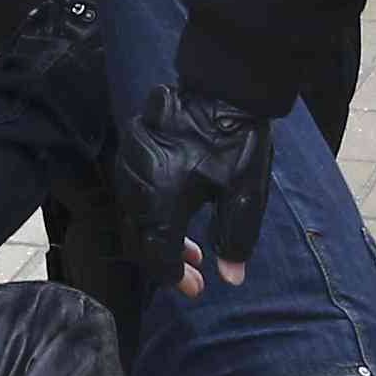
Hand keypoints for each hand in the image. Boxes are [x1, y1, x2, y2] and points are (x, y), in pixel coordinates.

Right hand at [116, 85, 272, 293]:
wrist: (223, 85)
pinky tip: (172, 214)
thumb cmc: (237, 139)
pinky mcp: (130, 147)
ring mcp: (130, 163)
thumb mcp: (244, 194)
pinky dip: (150, 210)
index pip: (157, 253)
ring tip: (191, 248)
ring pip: (134, 214)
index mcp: (163, 197)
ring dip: (157, 236)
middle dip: (166, 261)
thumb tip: (230, 278)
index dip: (174, 277)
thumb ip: (234, 240)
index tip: (195, 290)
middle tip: (195, 275)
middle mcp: (138, 183)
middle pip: (139, 237)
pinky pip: (132, 190)